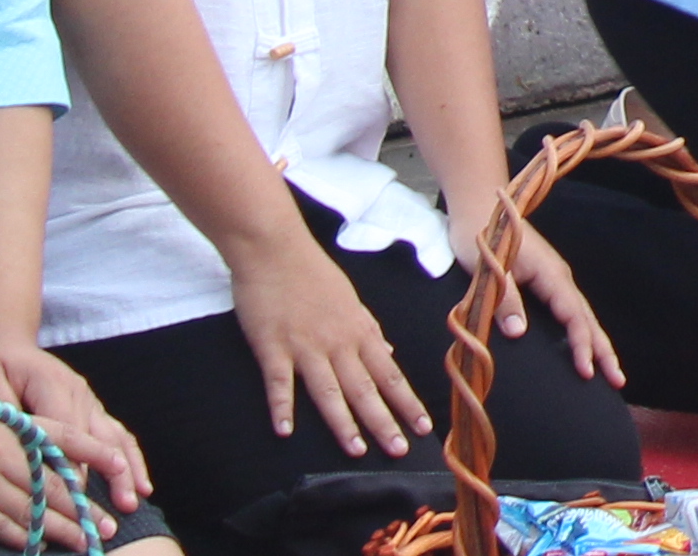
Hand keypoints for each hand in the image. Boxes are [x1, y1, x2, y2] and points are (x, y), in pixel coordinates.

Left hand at [0, 337, 149, 515]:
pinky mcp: (89, 410)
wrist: (6, 343)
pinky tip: (139, 482)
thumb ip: (0, 408)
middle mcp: (78, 394)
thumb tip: (17, 438)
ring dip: (127, 469)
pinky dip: (129, 457)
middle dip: (113, 472)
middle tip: (121, 506)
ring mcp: (88, 401)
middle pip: (99, 437)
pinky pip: (115, 434)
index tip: (76, 496)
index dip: (73, 463)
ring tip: (135, 498)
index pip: (67, 430)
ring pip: (113, 437)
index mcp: (52, 385)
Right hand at [216, 221, 422, 456]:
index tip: (424, 426)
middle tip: (400, 449)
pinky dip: (282, 407)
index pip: (390, 373)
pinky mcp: (272, 347)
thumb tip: (389, 355)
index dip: (407, 401)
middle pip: (365, 388)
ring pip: (329, 391)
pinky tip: (286, 431)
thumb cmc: (313, 273)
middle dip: (385, 421)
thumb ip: (368, 330)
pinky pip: (279, 383)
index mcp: (359, 330)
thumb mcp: (350, 300)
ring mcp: (305, 346)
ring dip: (344, 422)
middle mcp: (338, 342)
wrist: (274, 248)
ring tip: (357, 450)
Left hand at [481, 219, 622, 392]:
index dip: (581, 344)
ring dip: (595, 342)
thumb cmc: (485, 240)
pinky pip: (571, 310)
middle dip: (603, 350)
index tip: (587, 372)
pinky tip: (582, 344)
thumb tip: (519, 333)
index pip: (573, 316)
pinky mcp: (546, 281)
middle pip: (587, 318)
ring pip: (582, 315)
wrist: (481, 209)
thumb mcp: (491, 270)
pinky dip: (582, 330)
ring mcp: (555, 279)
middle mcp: (559, 278)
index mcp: (551, 276)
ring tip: (607, 369)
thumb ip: (506, 300)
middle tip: (618, 381)